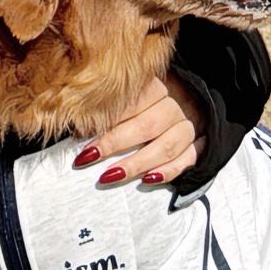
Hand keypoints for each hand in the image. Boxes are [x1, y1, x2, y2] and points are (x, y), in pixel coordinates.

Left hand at [77, 71, 201, 192]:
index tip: (82, 134)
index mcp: (153, 88)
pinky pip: (185, 161)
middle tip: (88, 157)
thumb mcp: (119, 105)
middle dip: (115, 143)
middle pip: (147, 125)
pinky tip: (147, 180)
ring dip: (137, 163)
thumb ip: (102, 113)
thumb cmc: (135, 111)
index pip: (131, 101)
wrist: (173, 114)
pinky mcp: (194, 148)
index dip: (106, 119)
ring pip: (166, 146)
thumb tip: (76, 128)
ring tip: (110, 175)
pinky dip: (167, 172)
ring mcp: (184, 128)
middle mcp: (171, 107)